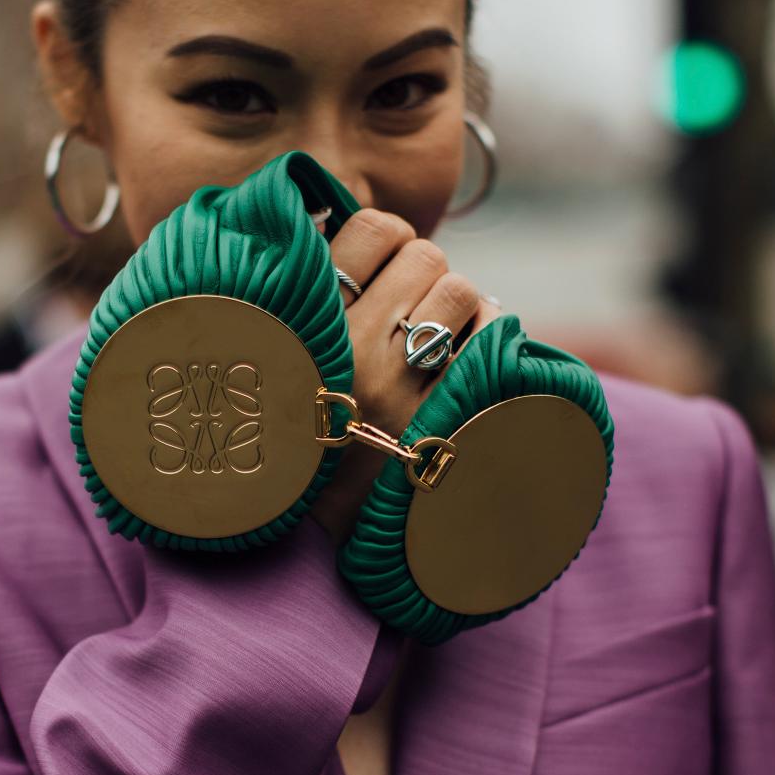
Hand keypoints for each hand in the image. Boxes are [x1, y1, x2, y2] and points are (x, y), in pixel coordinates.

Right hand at [309, 209, 500, 546]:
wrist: (318, 546)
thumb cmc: (295, 444)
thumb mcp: (277, 367)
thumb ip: (302, 299)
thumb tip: (339, 231)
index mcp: (305, 328)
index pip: (370, 227)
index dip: (385, 238)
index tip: (381, 265)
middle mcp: (354, 350)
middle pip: (426, 254)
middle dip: (425, 275)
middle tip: (411, 307)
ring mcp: (409, 388)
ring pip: (465, 290)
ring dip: (462, 307)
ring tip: (444, 336)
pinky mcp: (453, 419)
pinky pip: (497, 337)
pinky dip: (493, 337)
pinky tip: (474, 360)